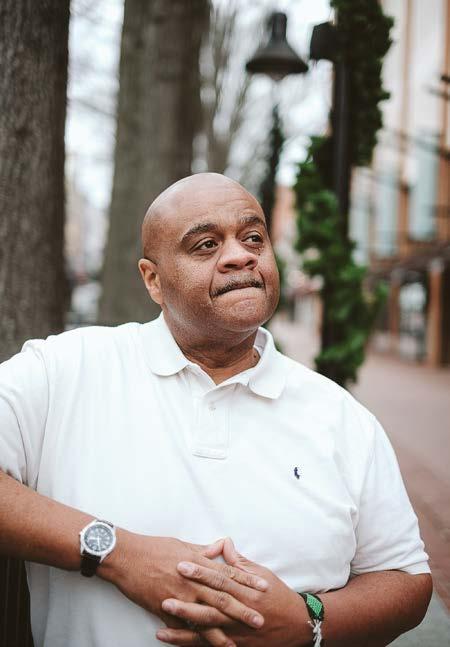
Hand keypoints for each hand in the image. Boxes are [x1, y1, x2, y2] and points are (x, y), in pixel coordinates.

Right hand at [99, 531, 267, 632]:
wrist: (126, 557)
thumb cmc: (153, 548)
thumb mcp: (182, 544)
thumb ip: (203, 550)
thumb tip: (220, 547)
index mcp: (198, 563)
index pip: (228, 573)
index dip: (247, 581)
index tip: (264, 587)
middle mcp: (192, 581)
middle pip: (222, 597)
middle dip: (243, 609)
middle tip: (260, 619)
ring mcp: (179, 597)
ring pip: (205, 617)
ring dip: (222, 631)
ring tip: (237, 642)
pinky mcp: (164, 609)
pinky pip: (183, 627)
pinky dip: (194, 638)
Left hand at [157, 538, 310, 646]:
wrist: (297, 624)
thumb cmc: (277, 595)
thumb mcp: (261, 574)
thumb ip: (239, 562)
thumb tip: (224, 543)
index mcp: (246, 591)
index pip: (219, 579)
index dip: (200, 572)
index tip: (181, 564)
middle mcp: (241, 612)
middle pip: (211, 606)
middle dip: (187, 602)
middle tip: (164, 596)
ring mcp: (238, 632)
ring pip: (208, 631)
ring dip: (185, 630)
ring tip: (162, 627)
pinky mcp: (237, 646)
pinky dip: (193, 645)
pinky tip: (176, 642)